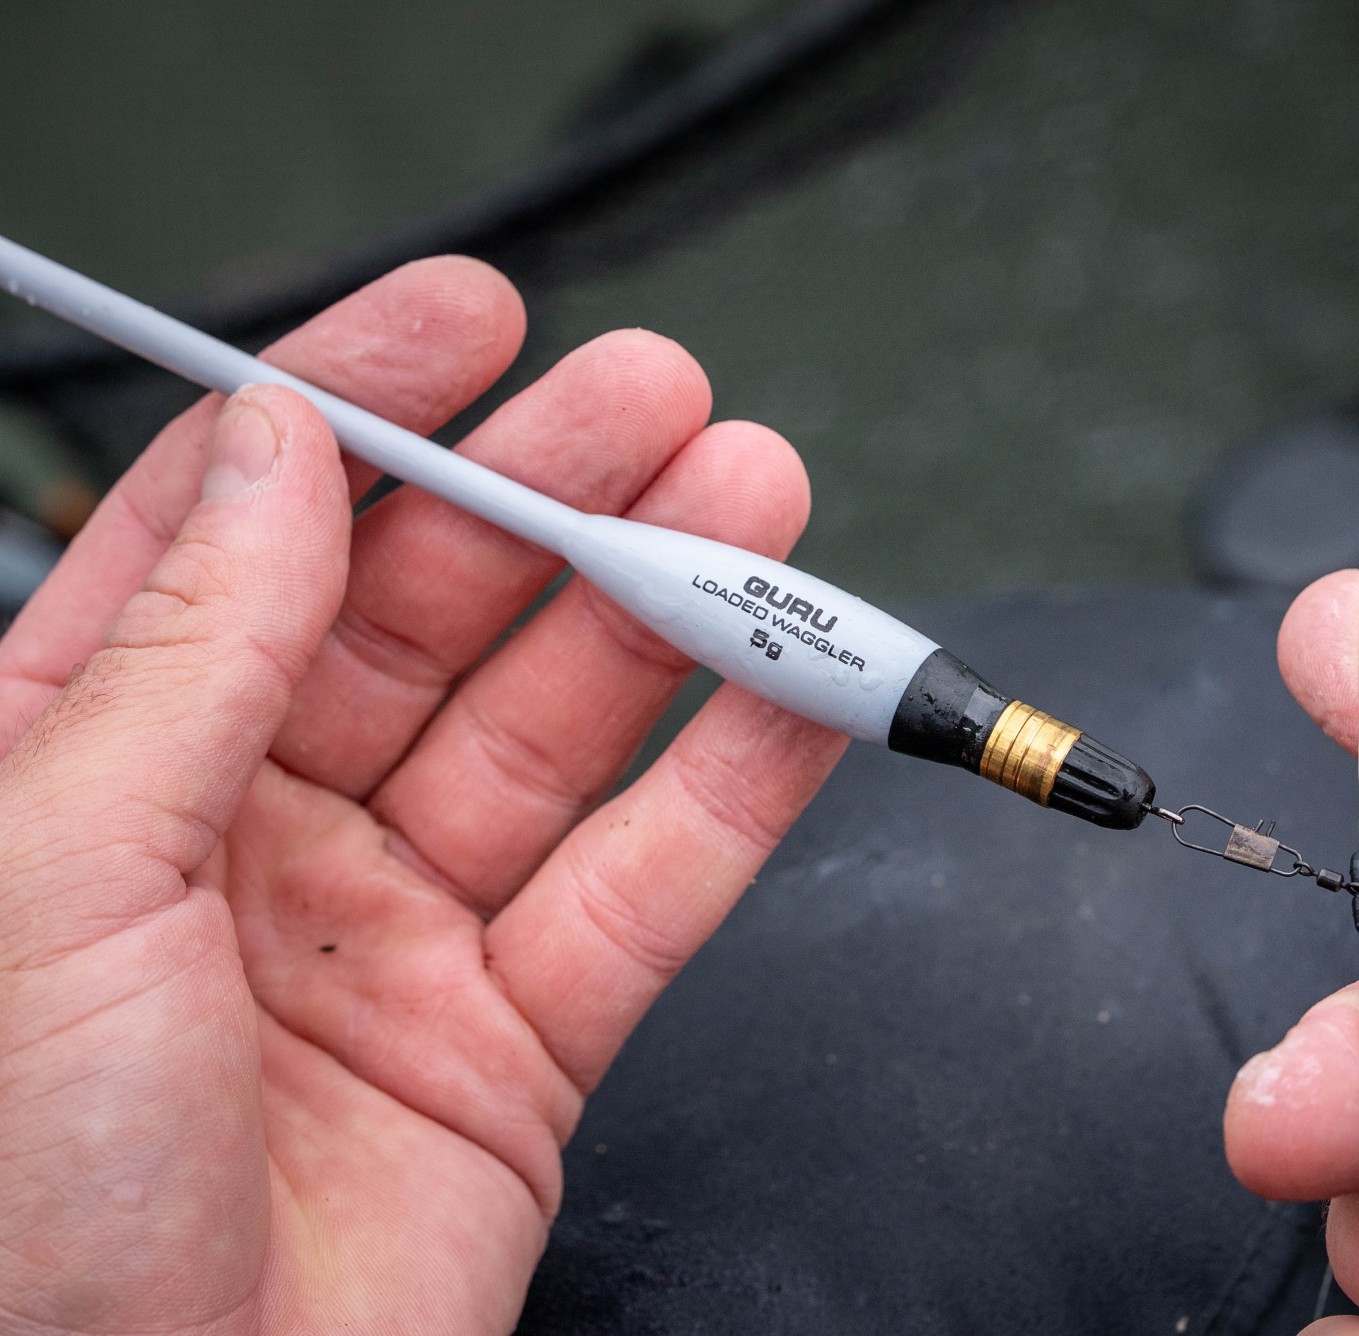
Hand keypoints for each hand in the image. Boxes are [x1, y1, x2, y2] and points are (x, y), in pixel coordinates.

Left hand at [0, 261, 845, 1332]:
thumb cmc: (5, 1226)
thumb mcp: (51, 879)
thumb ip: (190, 651)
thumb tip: (278, 451)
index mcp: (91, 776)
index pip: (242, 532)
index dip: (360, 404)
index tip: (470, 318)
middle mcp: (248, 839)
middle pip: (430, 615)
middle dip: (552, 495)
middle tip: (660, 406)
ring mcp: (393, 936)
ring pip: (557, 735)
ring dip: (667, 617)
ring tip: (756, 510)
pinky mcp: (515, 1045)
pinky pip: (645, 890)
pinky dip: (736, 792)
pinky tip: (798, 697)